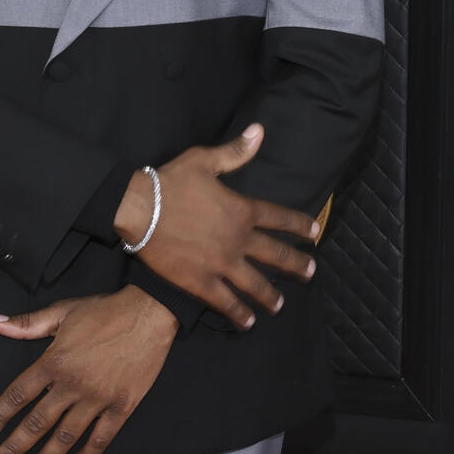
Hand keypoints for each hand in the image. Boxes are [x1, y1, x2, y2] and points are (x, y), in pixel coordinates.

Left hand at [0, 287, 177, 453]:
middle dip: (15, 447)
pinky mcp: (122, 405)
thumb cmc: (105, 311)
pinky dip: (88, 453)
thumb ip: (26, 324)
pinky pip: (102, 436)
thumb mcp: (62, 312)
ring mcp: (98, 397)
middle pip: (37, 422)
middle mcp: (72, 384)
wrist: (150, 312)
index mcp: (54, 361)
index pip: (18, 395)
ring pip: (66, 435)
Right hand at [114, 123, 321, 330]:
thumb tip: (260, 131)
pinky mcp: (201, 282)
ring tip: (279, 306)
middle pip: (276, 256)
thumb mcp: (204, 160)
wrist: (139, 209)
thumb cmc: (170, 183)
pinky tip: (247, 322)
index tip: (314, 233)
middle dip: (296, 265)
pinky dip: (238, 313)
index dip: (299, 226)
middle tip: (310, 273)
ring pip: (254, 284)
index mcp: (242, 210)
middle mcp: (238, 240)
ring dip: (270, 296)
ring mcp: (222, 264)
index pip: (280, 218)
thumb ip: (235, 152)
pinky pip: (225, 302)